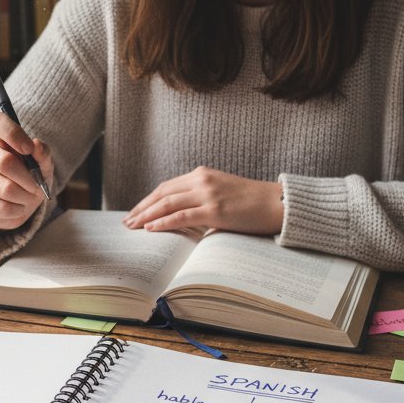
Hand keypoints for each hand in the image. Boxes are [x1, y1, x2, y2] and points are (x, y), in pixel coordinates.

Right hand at [0, 111, 53, 229]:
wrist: (20, 200)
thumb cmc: (30, 174)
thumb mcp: (42, 162)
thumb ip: (42, 153)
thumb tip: (36, 145)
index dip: (13, 133)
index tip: (29, 149)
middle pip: (5, 163)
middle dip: (29, 179)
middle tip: (38, 187)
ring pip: (6, 189)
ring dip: (27, 197)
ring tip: (29, 198)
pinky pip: (2, 208)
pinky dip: (19, 211)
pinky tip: (18, 207)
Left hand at [123, 167, 283, 235]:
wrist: (277, 203)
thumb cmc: (252, 202)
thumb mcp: (222, 192)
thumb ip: (201, 197)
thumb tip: (180, 215)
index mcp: (202, 174)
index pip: (166, 186)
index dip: (148, 200)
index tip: (135, 211)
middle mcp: (202, 180)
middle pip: (162, 193)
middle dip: (141, 208)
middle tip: (126, 221)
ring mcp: (208, 194)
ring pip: (168, 204)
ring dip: (146, 216)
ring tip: (132, 226)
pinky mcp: (215, 210)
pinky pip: (182, 216)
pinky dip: (163, 222)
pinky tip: (151, 228)